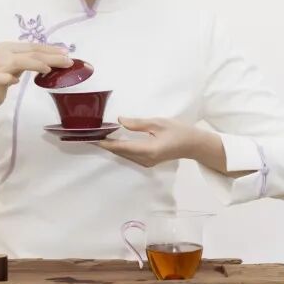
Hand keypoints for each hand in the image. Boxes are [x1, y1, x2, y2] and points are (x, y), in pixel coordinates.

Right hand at [0, 42, 71, 111]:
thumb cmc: (1, 80)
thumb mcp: (17, 67)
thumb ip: (30, 61)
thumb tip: (54, 59)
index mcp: (9, 47)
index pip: (34, 46)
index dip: (51, 49)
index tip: (67, 53)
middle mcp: (3, 52)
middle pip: (31, 52)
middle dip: (52, 56)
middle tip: (68, 62)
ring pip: (21, 61)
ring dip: (37, 64)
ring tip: (50, 69)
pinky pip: (2, 77)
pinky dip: (9, 79)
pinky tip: (15, 82)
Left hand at [94, 117, 224, 169]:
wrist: (193, 145)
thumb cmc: (178, 131)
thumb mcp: (158, 123)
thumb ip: (138, 123)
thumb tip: (120, 120)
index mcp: (148, 150)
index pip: (121, 147)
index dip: (105, 143)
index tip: (92, 138)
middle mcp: (145, 160)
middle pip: (120, 152)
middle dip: (105, 144)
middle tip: (91, 134)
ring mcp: (146, 163)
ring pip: (123, 155)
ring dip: (112, 146)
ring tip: (99, 136)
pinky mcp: (147, 162)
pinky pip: (129, 156)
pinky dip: (120, 148)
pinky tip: (113, 141)